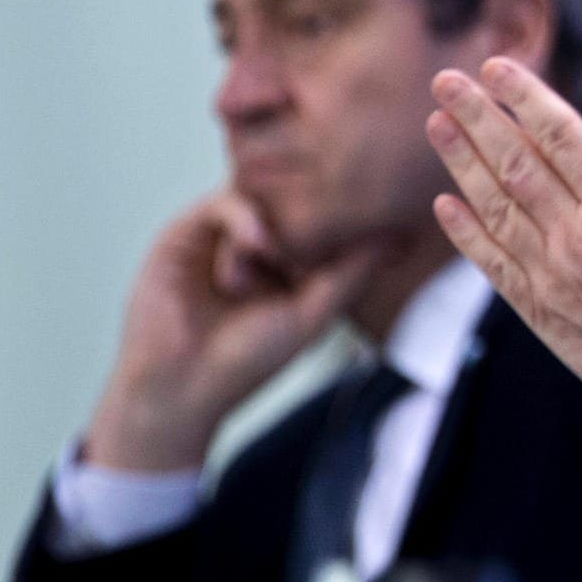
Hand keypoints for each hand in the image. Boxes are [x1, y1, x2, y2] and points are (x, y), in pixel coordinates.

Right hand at [83, 191, 385, 472]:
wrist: (182, 385)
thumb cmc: (249, 359)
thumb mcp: (314, 313)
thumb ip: (352, 274)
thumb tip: (398, 238)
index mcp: (290, 265)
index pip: (322, 221)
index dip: (346, 217)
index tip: (378, 214)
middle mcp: (257, 246)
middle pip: (292, 201)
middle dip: (316, 207)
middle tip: (333, 214)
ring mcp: (221, 237)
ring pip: (261, 196)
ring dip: (279, 218)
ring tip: (281, 255)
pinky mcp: (184, 234)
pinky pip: (223, 203)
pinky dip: (246, 217)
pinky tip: (258, 245)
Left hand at [425, 57, 581, 462]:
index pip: (562, 135)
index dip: (526, 97)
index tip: (496, 66)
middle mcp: (579, 239)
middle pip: (516, 163)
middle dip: (478, 117)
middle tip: (444, 79)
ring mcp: (554, 279)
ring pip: (495, 208)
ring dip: (462, 163)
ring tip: (436, 123)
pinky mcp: (542, 316)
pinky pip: (492, 265)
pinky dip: (465, 233)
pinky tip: (444, 205)